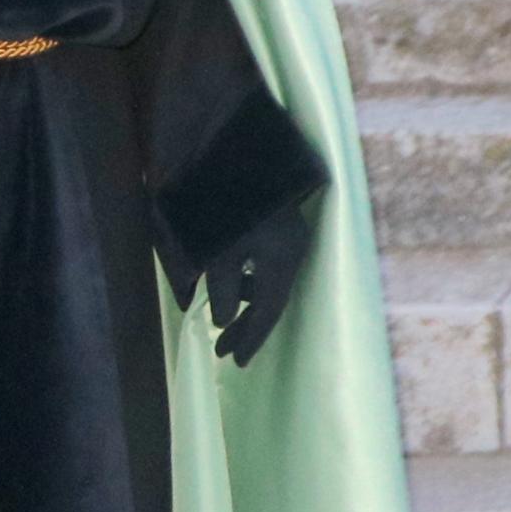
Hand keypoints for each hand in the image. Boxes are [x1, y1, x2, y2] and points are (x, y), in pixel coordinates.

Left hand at [203, 205, 314, 365]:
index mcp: (282, 256)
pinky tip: (231, 284)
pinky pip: (270, 265)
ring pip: (270, 281)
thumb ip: (222, 287)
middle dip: (248, 326)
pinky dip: (251, 281)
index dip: (253, 337)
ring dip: (247, 303)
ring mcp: (290, 234)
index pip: (270, 308)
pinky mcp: (281, 224)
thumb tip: (225, 319)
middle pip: (273, 297)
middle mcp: (294, 247)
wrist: (235, 150)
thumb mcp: (216, 249)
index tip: (235, 361)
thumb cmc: (222, 203)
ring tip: (223, 321)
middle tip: (222, 351)